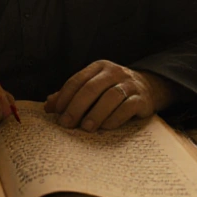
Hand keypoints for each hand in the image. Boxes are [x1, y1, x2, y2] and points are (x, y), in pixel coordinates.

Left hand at [44, 61, 171, 131]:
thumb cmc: (112, 89)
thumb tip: (48, 106)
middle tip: (67, 124)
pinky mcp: (142, 99)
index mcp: (99, 67)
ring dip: (96, 114)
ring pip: (110, 97)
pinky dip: (114, 118)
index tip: (57, 113)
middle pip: (92, 88)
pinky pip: (127, 107)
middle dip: (76, 107)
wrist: (149, 88)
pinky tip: (105, 128)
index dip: (65, 96)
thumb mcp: (92, 87)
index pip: (78, 80)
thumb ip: (71, 95)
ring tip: (86, 128)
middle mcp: (115, 72)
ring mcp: (130, 84)